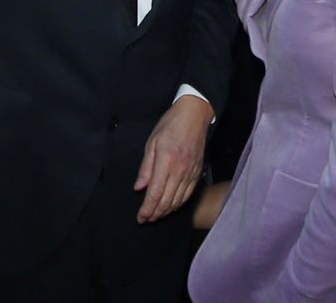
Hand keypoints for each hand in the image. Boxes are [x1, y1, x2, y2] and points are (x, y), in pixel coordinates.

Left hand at [134, 94, 212, 221]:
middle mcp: (179, 171)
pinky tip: (170, 206)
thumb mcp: (151, 142)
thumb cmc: (170, 125)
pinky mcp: (197, 173)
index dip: (147, 209)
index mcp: (165, 162)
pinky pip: (187, 195)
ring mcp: (190, 173)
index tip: (140, 217)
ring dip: (166, 211)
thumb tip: (138, 187)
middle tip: (146, 219)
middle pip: (166, 201)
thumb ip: (146, 167)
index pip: (155, 193)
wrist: (194, 116)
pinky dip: (178, 204)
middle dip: (155, 214)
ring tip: (156, 216)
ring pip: (177, 201)